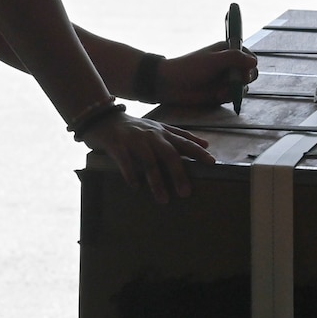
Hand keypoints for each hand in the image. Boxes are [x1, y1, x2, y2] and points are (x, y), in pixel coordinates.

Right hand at [81, 113, 214, 202]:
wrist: (104, 119)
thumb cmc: (136, 128)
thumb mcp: (160, 128)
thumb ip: (181, 136)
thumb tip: (206, 144)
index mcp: (162, 133)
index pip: (184, 142)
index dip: (198, 152)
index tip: (212, 163)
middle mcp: (151, 135)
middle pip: (168, 154)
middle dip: (178, 173)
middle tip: (185, 193)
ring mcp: (134, 139)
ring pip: (148, 160)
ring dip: (156, 180)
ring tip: (163, 199)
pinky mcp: (117, 144)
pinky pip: (125, 160)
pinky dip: (131, 173)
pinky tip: (136, 187)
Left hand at [157, 42, 258, 106]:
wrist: (172, 85)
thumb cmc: (190, 68)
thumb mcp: (213, 60)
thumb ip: (234, 58)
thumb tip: (254, 62)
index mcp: (228, 50)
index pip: (250, 58)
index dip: (249, 66)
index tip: (243, 73)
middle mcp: (230, 64)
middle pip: (250, 73)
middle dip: (244, 80)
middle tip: (236, 84)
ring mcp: (226, 79)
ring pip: (244, 86)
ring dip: (235, 90)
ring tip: (220, 92)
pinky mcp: (222, 92)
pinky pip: (234, 96)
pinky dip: (229, 97)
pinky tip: (216, 96)